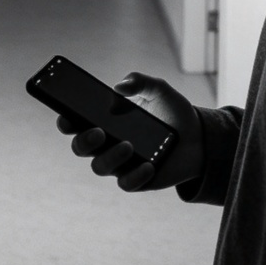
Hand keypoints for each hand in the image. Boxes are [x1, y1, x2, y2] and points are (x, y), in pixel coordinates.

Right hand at [56, 72, 203, 191]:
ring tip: (129, 145)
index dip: (66, 121)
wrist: (199, 137)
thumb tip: (118, 87)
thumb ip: (139, 81)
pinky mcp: (138, 179)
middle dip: (84, 141)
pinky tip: (148, 165)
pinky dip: (135, 176)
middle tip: (99, 131)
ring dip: (110, 157)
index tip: (67, 116)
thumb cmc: (172, 111)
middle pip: (81, 148)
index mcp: (105, 120)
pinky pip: (127, 183)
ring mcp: (121, 163)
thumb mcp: (159, 89)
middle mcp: (108, 143)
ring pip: (100, 167)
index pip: (76, 123)